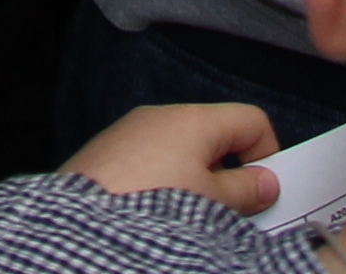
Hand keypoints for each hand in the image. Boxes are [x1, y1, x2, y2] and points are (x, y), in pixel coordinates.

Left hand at [63, 103, 282, 214]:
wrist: (78, 227)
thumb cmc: (148, 206)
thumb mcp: (211, 203)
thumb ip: (244, 191)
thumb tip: (264, 182)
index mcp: (192, 120)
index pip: (250, 120)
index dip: (266, 155)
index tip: (263, 194)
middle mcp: (159, 117)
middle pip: (215, 138)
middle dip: (228, 176)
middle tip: (229, 217)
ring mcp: (128, 135)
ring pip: (180, 154)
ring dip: (194, 185)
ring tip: (187, 223)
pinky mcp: (105, 157)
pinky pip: (149, 165)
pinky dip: (162, 187)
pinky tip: (153, 219)